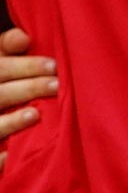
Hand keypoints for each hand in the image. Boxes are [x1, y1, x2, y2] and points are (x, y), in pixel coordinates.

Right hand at [0, 27, 56, 168]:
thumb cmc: (2, 85)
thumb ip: (6, 48)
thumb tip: (23, 36)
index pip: (0, 68)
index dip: (24, 66)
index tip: (54, 65)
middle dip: (26, 89)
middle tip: (56, 85)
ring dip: (11, 121)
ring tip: (35, 114)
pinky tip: (13, 156)